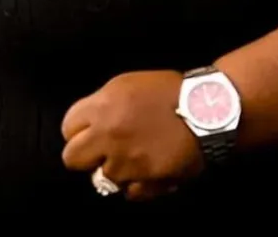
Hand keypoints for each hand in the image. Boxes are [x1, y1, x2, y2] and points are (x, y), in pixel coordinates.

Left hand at [61, 71, 202, 200]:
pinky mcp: (144, 182)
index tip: (90, 130)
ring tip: (134, 156)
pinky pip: (127, 192)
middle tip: (102, 150)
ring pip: (100, 178)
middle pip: (72, 158)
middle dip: (85, 155)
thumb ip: (103, 104)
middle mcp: (108, 135)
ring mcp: (124, 162)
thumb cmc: (171, 91)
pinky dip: (136, 183)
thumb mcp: (130, 84)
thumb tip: (88, 124)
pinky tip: (149, 168)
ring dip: (114, 169)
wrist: (209, 110)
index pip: (68, 127)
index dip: (79, 129)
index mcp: (104, 106)